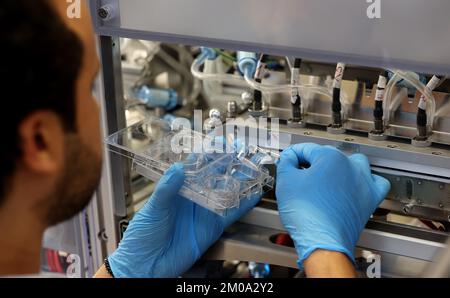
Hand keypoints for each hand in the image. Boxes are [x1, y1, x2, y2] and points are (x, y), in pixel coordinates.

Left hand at [108, 163, 259, 276]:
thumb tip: (178, 169)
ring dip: (240, 181)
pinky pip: (231, 213)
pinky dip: (244, 204)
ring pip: (227, 193)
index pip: (195, 166)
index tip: (219, 144)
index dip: (208, 155)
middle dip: (229, 164)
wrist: (146, 265)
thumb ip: (166, 189)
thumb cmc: (143, 236)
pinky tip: (254, 194)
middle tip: (242, 152)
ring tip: (253, 169)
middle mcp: (193, 198)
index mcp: (177, 189)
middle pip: (215, 177)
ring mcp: (204, 212)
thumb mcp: (153, 209)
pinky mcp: (212, 227)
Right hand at [276, 143, 389, 267]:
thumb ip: (286, 163)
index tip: (288, 160)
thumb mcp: (286, 182)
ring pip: (355, 163)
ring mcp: (362, 182)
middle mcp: (350, 167)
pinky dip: (366, 181)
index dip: (293, 154)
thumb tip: (289, 158)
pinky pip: (375, 183)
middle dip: (312, 162)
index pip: (306, 148)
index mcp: (330, 157)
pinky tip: (356, 184)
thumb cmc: (308, 216)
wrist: (323, 242)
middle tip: (299, 173)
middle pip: (328, 154)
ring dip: (340, 166)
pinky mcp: (369, 199)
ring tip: (327, 176)